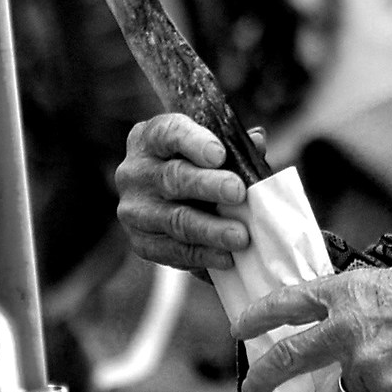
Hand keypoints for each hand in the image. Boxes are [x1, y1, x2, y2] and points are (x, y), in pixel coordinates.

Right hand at [116, 112, 258, 271]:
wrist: (167, 199)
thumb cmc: (195, 167)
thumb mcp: (208, 149)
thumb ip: (233, 146)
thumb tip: (257, 141)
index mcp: (149, 138)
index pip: (168, 133)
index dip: (194, 142)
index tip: (220, 154)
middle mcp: (135, 172)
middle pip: (173, 177)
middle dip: (208, 185)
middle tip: (238, 192)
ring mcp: (134, 209)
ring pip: (174, 219)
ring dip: (210, 229)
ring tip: (239, 236)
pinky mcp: (141, 242)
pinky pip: (172, 251)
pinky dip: (202, 255)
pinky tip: (226, 258)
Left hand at [235, 263, 391, 391]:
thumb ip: (359, 302)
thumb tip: (343, 322)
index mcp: (348, 291)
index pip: (289, 302)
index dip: (259, 315)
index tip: (240, 328)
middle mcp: (346, 328)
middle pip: (291, 355)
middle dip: (264, 375)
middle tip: (250, 386)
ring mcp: (363, 364)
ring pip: (349, 386)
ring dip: (370, 382)